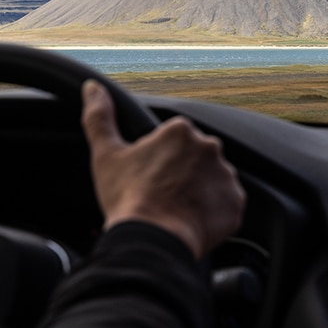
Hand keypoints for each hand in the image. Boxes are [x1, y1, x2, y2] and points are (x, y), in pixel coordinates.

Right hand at [80, 79, 245, 258]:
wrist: (152, 240)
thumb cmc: (129, 198)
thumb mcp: (106, 155)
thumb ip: (99, 117)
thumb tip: (92, 87)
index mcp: (181, 131)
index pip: (174, 141)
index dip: (159, 161)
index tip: (150, 177)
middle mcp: (210, 146)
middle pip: (194, 159)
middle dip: (181, 174)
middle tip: (161, 195)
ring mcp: (225, 174)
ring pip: (211, 180)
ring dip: (198, 192)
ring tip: (175, 211)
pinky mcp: (235, 202)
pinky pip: (225, 204)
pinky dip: (213, 212)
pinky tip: (191, 221)